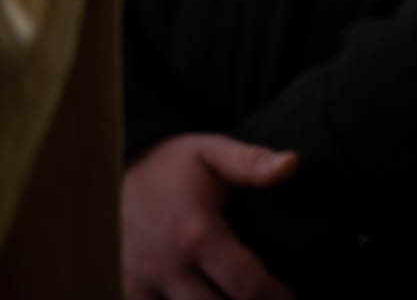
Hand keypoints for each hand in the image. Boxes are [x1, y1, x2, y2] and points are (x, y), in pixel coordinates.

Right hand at [121, 134, 297, 299]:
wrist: (104, 176)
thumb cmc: (168, 167)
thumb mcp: (211, 153)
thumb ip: (252, 162)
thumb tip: (291, 164)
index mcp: (197, 235)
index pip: (246, 285)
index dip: (275, 298)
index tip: (291, 298)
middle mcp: (167, 268)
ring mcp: (140, 285)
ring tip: (235, 299)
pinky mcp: (125, 293)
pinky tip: (204, 298)